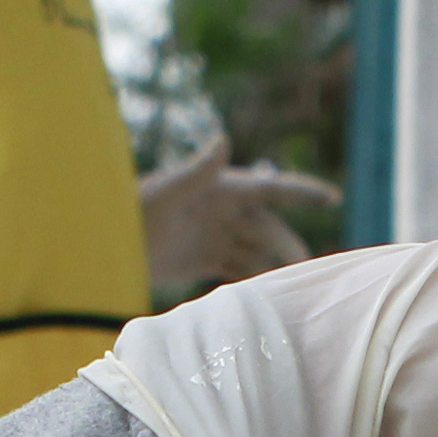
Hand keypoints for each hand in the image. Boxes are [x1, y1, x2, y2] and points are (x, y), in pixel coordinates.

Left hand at [140, 142, 340, 290]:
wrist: (103, 246)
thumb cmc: (130, 213)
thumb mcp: (164, 192)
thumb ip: (197, 170)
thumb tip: (223, 138)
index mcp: (220, 189)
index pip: (271, 188)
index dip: (303, 192)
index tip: (334, 197)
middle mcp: (222, 211)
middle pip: (268, 228)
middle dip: (289, 245)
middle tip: (306, 270)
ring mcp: (213, 236)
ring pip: (256, 251)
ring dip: (273, 266)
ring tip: (290, 290)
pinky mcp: (202, 260)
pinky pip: (237, 269)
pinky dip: (252, 280)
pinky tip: (264, 298)